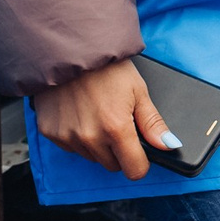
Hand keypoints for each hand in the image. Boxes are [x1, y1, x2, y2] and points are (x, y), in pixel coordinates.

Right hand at [32, 59, 177, 179]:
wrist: (70, 50)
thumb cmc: (107, 68)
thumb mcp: (138, 91)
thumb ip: (153, 123)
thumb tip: (169, 145)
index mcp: (116, 128)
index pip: (134, 170)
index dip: (141, 162)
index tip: (141, 152)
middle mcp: (90, 137)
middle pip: (113, 165)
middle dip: (119, 151)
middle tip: (118, 123)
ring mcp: (68, 136)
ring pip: (92, 157)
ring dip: (98, 144)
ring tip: (97, 114)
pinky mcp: (50, 132)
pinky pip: (71, 147)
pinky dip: (77, 136)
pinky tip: (80, 113)